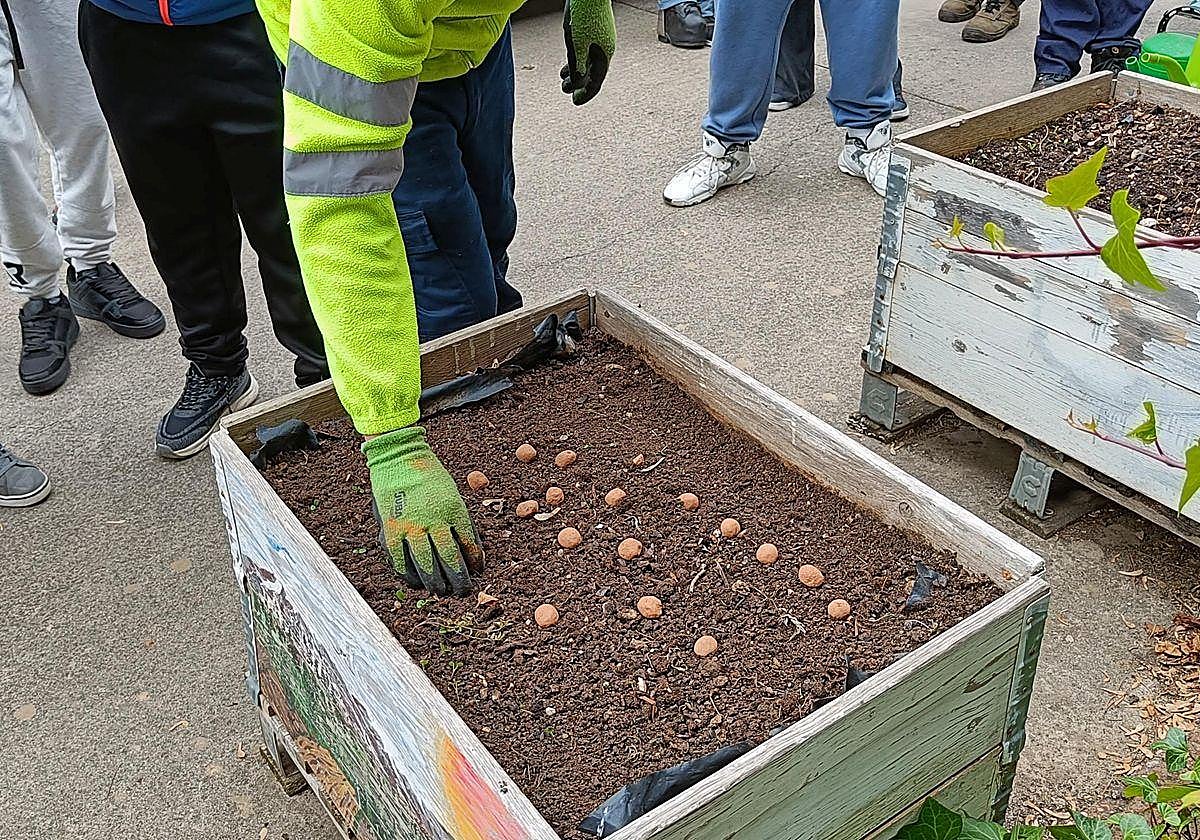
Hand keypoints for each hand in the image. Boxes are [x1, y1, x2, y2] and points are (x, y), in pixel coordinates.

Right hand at [362, 427, 483, 595]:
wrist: (399, 457)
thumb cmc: (430, 477)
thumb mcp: (452, 495)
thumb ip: (458, 522)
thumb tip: (469, 552)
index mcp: (454, 510)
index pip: (470, 545)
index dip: (475, 562)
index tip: (477, 571)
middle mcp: (434, 520)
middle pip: (450, 560)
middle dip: (459, 580)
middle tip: (463, 591)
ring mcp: (410, 526)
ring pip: (426, 565)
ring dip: (436, 583)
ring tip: (441, 592)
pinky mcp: (391, 529)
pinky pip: (400, 560)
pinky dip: (409, 575)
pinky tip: (415, 582)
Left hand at [560, 0, 615, 105]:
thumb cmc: (584, 14)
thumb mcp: (576, 44)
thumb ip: (576, 66)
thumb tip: (577, 85)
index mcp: (604, 54)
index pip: (596, 81)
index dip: (585, 94)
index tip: (575, 101)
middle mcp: (604, 48)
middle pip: (592, 72)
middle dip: (578, 83)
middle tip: (566, 91)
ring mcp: (600, 39)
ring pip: (588, 61)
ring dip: (575, 71)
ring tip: (563, 78)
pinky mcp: (594, 30)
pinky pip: (586, 51)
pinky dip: (576, 59)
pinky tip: (567, 61)